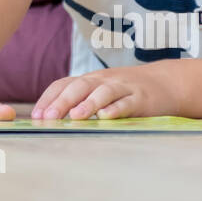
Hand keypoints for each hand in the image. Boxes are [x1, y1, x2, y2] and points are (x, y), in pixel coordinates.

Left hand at [33, 64, 180, 120]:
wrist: (165, 82)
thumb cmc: (124, 91)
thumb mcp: (100, 91)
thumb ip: (79, 101)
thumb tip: (48, 119)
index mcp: (89, 80)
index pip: (63, 84)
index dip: (48, 99)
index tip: (36, 117)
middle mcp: (103, 80)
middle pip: (79, 86)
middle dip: (62, 102)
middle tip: (48, 119)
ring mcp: (123, 88)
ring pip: (103, 92)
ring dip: (88, 104)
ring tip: (75, 117)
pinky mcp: (142, 99)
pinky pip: (127, 103)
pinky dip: (116, 109)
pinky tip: (106, 117)